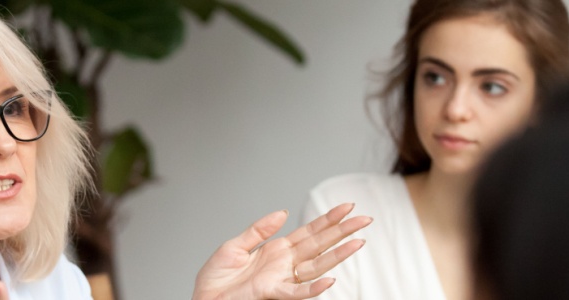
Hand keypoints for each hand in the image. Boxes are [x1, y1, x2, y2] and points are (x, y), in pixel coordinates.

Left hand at [193, 203, 370, 299]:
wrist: (204, 299)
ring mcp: (282, 279)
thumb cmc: (216, 279)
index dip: (328, 220)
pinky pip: (298, 291)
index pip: (309, 232)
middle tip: (365, 219)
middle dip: (342, 232)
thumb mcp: (235, 246)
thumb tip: (282, 212)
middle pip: (319, 245)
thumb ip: (259, 230)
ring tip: (358, 242)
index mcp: (276, 250)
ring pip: (317, 266)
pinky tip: (330, 279)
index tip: (347, 207)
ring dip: (338, 255)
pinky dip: (314, 287)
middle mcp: (284, 264)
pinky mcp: (273, 293)